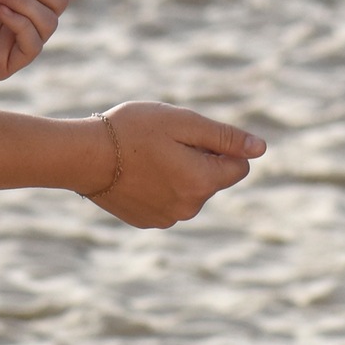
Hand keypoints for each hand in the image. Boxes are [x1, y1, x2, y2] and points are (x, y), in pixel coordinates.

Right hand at [84, 101, 264, 228]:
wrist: (83, 156)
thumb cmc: (133, 131)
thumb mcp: (183, 123)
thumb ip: (224, 137)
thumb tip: (260, 149)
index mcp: (203, 182)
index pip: (239, 165)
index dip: (218, 145)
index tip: (188, 135)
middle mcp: (190, 207)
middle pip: (213, 179)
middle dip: (198, 159)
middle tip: (163, 142)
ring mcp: (168, 218)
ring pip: (190, 190)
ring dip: (178, 173)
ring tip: (145, 156)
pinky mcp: (148, 221)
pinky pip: (168, 201)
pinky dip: (159, 186)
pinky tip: (135, 172)